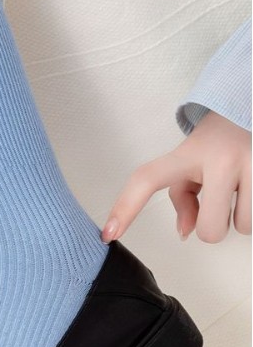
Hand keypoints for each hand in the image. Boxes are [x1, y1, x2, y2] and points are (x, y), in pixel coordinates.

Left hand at [103, 111, 251, 243]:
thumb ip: (183, 202)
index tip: (108, 234)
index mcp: (186, 157)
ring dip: (239, 218)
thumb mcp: (187, 168)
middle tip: (216, 204)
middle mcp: (221, 159)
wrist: (244, 112)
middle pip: (210, 230)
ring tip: (237, 191)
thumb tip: (187, 233)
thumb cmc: (210, 148)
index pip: (147, 180)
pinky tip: (250, 189)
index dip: (125, 208)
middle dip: (212, 226)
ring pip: (243, 226)